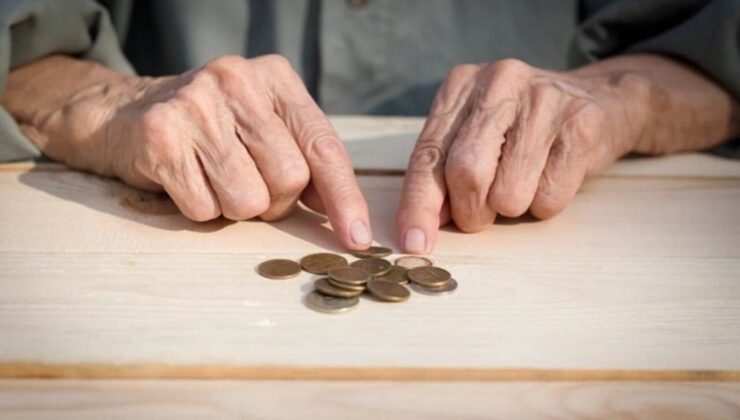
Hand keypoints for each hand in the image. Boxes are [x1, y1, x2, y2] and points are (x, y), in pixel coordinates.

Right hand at [4, 55, 372, 249]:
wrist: (125, 114)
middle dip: (275, 202)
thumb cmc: (211, 132)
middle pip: (290, 179)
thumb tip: (346, 215)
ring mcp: (197, 104)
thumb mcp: (264, 131)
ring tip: (215, 180)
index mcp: (275, 78)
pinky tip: (186, 181)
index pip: (324, 147)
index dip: (345, 198)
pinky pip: (204, 207)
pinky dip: (200, 209)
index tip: (357, 238)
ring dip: (235, 208)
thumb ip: (306, 162)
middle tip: (249, 186)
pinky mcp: (160, 134)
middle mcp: (238, 81)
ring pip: (248, 200)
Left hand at [396, 54, 738, 252]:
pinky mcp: (581, 123)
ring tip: (524, 185)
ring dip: (511, 210)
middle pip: (465, 172)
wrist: (604, 100)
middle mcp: (498, 83)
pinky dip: (546, 206)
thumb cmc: (524, 130)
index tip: (413, 243)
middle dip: (470, 211)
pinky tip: (552, 178)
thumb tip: (418, 228)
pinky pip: (549, 197)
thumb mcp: (476, 137)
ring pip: (508, 193)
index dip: (418, 204)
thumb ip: (442, 173)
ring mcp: (543, 99)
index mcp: (460, 85)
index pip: (427, 155)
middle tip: (480, 217)